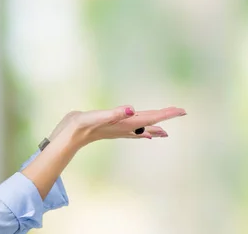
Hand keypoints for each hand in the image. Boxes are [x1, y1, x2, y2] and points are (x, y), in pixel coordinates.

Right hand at [48, 105, 185, 147]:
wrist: (66, 137)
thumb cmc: (80, 126)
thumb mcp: (96, 117)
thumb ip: (114, 114)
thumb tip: (131, 109)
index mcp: (125, 123)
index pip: (151, 117)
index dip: (167, 113)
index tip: (182, 110)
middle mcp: (125, 128)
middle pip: (150, 122)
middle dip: (165, 117)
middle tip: (182, 112)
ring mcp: (119, 130)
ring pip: (142, 129)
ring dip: (155, 128)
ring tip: (166, 132)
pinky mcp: (112, 130)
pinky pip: (132, 131)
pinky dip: (142, 131)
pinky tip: (144, 135)